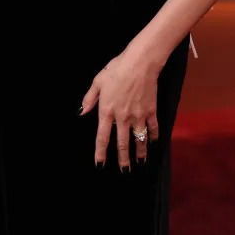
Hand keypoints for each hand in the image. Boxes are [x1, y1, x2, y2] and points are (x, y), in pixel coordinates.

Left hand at [80, 43, 163, 168]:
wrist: (141, 62)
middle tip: (124, 171)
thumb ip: (90, 99)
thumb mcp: (98, 81)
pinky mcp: (151, 111)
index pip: (102, 137)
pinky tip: (152, 142)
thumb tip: (81, 112)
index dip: (100, 152)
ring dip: (140, 153)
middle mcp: (122, 117)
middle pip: (122, 143)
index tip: (100, 165)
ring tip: (140, 162)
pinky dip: (152, 136)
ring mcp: (138, 115)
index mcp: (107, 111)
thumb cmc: (117, 69)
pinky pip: (152, 128)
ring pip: (139, 139)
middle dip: (123, 159)